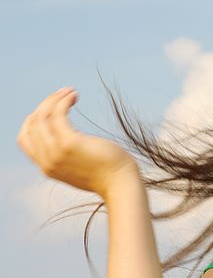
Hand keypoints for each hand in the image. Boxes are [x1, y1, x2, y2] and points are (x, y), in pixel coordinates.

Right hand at [16, 87, 138, 197]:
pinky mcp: (69, 143)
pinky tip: (74, 95)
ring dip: (54, 99)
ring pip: (42, 116)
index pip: (25, 139)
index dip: (34, 120)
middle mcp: (47, 161)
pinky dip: (63, 101)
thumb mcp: (81, 168)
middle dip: (45, 105)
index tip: (51, 110)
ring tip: (70, 92)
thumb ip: (67, 157)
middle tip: (62, 95)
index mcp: (47, 168)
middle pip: (32, 124)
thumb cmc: (108, 175)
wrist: (122, 185)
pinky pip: (57, 114)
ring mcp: (56, 152)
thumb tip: (69, 141)